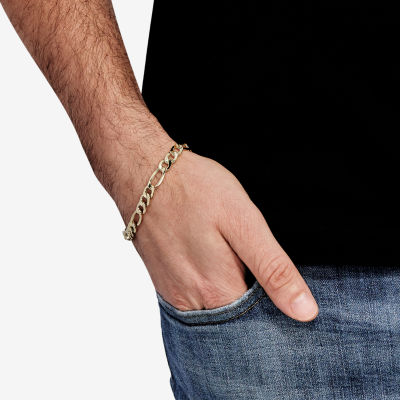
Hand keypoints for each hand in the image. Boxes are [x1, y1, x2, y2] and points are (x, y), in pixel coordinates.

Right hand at [119, 146, 318, 321]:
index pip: (260, 324)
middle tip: (259, 269)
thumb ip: (273, 268)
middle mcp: (193, 300)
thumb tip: (305, 311)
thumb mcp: (244, 221)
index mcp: (218, 289)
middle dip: (254, 307)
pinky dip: (211, 290)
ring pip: (215, 312)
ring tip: (237, 265)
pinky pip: (195, 301)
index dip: (278, 312)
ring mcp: (174, 293)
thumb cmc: (195, 190)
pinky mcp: (164, 282)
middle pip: (235, 322)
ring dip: (231, 297)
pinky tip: (216, 266)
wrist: (145, 175)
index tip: (283, 292)